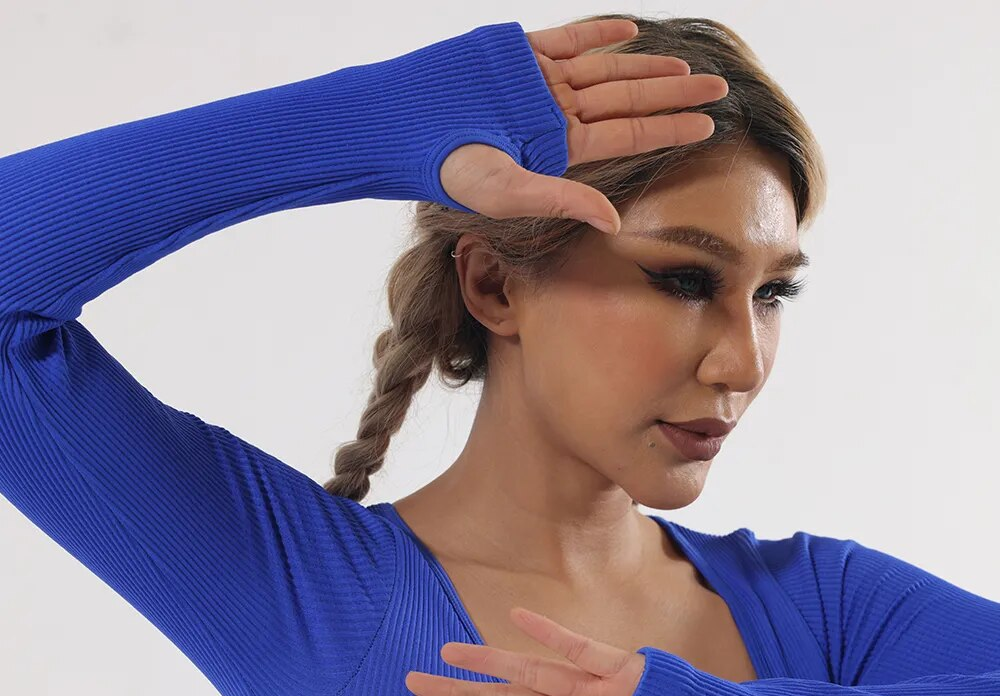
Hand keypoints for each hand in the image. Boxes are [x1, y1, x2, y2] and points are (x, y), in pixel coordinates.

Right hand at [440, 18, 728, 233]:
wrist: (404, 126)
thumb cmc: (450, 170)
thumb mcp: (511, 193)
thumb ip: (564, 201)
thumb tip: (615, 222)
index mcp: (558, 148)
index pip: (626, 137)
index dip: (667, 129)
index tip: (709, 125)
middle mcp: (556, 113)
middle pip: (627, 101)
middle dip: (673, 95)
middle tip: (719, 89)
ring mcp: (540, 80)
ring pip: (606, 69)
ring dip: (647, 66)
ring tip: (689, 67)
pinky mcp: (519, 50)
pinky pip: (569, 39)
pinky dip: (599, 34)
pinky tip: (632, 34)